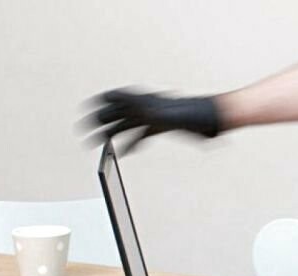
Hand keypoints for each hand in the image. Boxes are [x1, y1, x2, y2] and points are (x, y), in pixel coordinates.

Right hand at [88, 88, 220, 153]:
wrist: (214, 116)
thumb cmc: (197, 115)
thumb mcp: (175, 116)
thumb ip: (156, 115)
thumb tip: (141, 114)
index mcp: (147, 103)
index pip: (117, 99)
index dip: (100, 105)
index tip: (86, 112)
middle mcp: (147, 107)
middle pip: (117, 113)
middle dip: (99, 121)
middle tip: (83, 131)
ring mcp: (153, 117)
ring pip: (125, 124)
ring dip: (110, 133)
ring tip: (96, 143)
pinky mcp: (160, 127)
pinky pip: (140, 134)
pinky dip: (130, 143)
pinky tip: (123, 153)